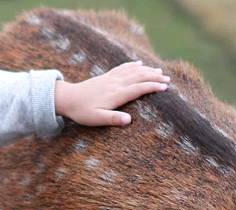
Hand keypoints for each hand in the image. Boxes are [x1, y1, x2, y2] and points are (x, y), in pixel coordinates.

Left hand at [54, 61, 169, 125]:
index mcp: (116, 94)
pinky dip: (132, 65)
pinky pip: (122, 68)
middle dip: (154, 77)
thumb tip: (129, 120)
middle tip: (168, 79)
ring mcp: (111, 78)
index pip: (138, 89)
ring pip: (133, 71)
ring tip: (159, 70)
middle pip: (139, 77)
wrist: (67, 98)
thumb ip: (113, 119)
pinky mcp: (106, 76)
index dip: (152, 87)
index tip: (165, 87)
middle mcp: (115, 84)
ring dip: (147, 70)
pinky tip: (139, 63)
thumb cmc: (82, 111)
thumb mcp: (97, 119)